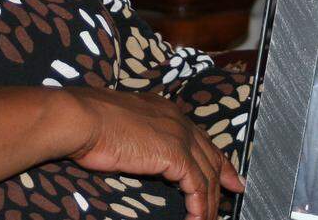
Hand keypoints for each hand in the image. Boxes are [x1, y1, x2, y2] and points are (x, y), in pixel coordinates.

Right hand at [63, 86, 243, 219]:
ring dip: (209, 202)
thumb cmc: (90, 124)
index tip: (227, 173)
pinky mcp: (175, 154)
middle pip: (211, 153)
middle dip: (224, 176)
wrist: (83, 119)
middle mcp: (177, 119)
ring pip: (207, 174)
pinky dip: (200, 207)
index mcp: (165, 110)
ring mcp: (179, 135)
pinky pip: (197, 187)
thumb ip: (139, 138)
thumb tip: (140, 151)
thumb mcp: (121, 128)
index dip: (216, 157)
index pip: (199, 137)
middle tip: (234, 193)